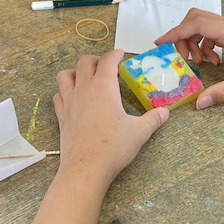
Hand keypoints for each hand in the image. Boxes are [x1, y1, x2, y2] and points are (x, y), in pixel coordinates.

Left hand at [53, 49, 168, 187]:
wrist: (86, 168)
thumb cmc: (113, 147)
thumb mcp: (139, 132)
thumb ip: (153, 119)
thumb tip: (165, 112)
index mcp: (104, 87)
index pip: (107, 61)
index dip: (115, 54)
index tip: (122, 55)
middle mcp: (84, 89)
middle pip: (85, 62)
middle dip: (97, 59)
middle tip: (107, 65)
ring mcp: (69, 102)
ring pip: (65, 75)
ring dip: (75, 71)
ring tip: (86, 77)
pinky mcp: (62, 116)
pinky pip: (58, 95)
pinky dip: (65, 91)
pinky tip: (73, 98)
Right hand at [155, 8, 223, 108]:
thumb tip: (200, 103)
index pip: (196, 23)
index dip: (174, 32)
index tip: (158, 44)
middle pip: (196, 19)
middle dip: (183, 36)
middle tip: (183, 59)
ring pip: (204, 26)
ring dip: (194, 42)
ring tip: (201, 63)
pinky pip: (213, 35)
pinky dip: (206, 46)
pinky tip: (214, 62)